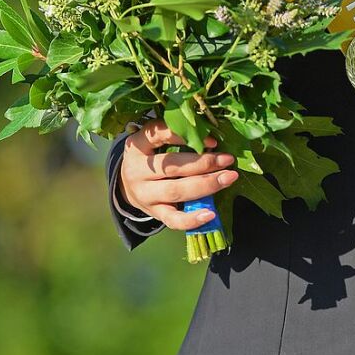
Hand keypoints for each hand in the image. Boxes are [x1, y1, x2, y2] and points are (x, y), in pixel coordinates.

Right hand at [119, 119, 237, 229]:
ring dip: (205, 185)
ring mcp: (144, 194)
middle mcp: (137, 170)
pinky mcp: (153, 212)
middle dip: (204, 163)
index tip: (212, 140)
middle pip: (172, 167)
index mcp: (138, 145)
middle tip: (227, 160)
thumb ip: (176, 135)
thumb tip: (212, 138)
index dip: (185, 136)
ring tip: (228, 178)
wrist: (127, 184)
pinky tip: (210, 214)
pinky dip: (192, 219)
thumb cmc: (150, 155)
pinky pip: (172, 219)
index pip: (159, 135)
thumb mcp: (154, 140)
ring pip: (175, 191)